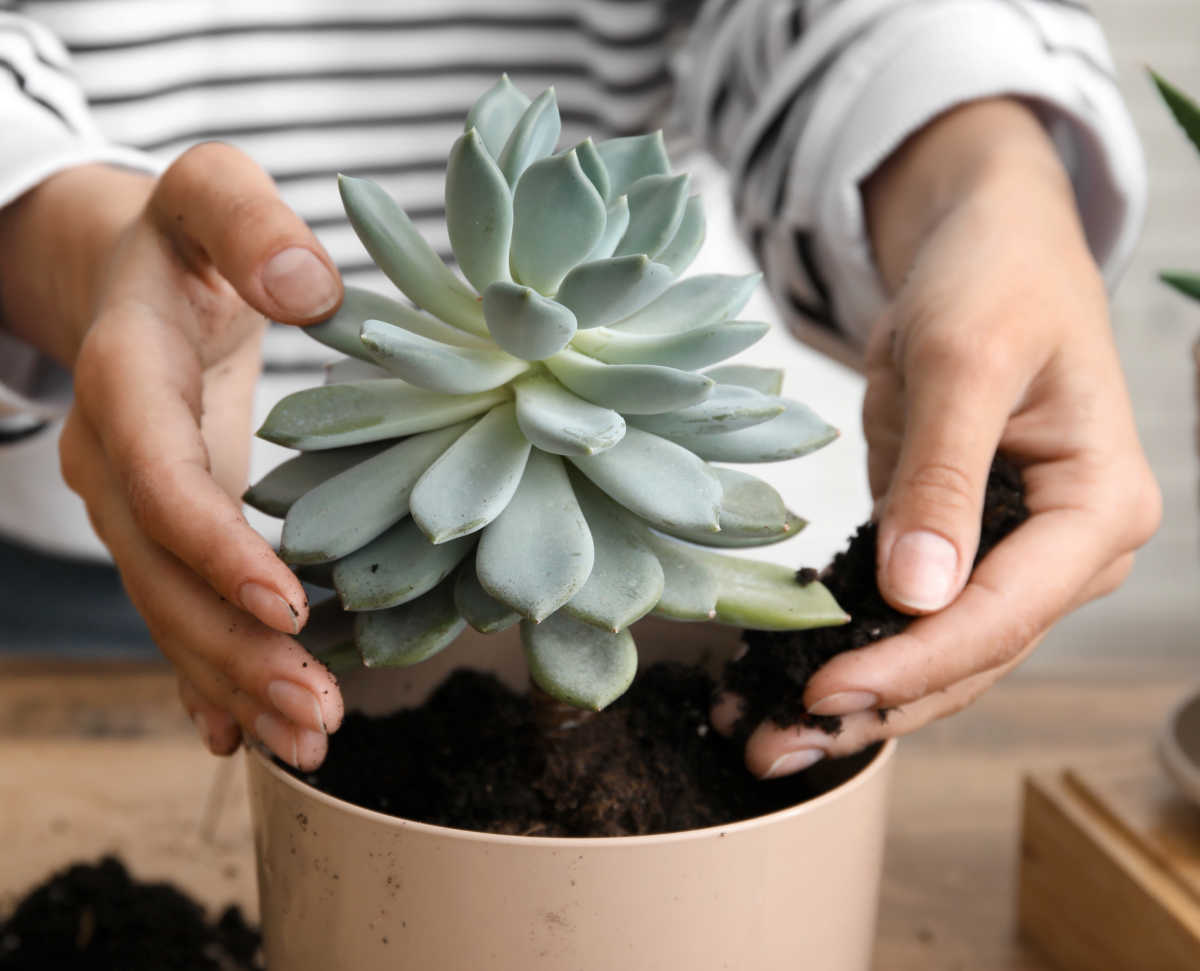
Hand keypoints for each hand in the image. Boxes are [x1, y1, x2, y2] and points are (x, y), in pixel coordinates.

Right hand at [0, 144, 345, 769]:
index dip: (213, 544)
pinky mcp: (164, 528)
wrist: (124, 275)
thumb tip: (309, 289)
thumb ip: (249, 222)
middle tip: (318, 712)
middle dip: (235, 649)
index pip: (159, 475)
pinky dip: (208, 674)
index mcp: (127, 378)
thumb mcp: (213, 193)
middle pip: (162, 572)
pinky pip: (177, 608)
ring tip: (311, 738)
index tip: (289, 604)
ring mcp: (134, 504)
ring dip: (234, 680)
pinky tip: (243, 733)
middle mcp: (116, 457)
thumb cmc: (183, 235)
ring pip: (170, 608)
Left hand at [730, 100, 1160, 776]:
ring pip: (937, 653)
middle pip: (970, 656)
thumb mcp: (964, 362)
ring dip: (859, 699)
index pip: (1001, 613)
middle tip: (775, 749)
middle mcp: (1065, 551)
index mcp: (1097, 509)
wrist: (982, 247)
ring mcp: (1010, 555)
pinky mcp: (955, 545)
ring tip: (769, 740)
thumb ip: (943, 479)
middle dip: (876, 706)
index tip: (822, 693)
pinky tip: (783, 680)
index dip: (911, 663)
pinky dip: (852, 647)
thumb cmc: (993, 281)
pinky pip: (907, 615)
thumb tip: (917, 596)